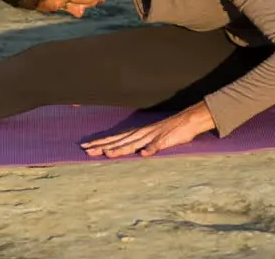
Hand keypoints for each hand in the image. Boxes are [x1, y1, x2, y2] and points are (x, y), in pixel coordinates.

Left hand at [81, 101, 216, 157]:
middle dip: (102, 145)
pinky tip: (143, 154)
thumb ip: (144, 146)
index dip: (101, 143)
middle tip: (86, 149)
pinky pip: (157, 145)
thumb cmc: (171, 130)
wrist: (189, 120)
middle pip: (119, 141)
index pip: (115, 139)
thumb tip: (137, 154)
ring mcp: (152, 136)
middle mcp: (141, 134)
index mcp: (138, 134)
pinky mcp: (165, 139)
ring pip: (134, 143)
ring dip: (121, 149)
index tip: (86, 146)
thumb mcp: (154, 138)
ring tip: (107, 154)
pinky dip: (150, 149)